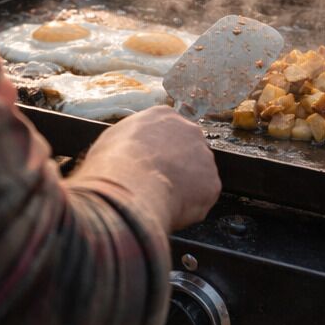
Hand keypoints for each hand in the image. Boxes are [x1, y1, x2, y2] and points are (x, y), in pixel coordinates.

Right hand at [70, 106, 220, 231]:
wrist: (130, 186)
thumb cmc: (113, 164)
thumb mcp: (112, 140)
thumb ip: (129, 141)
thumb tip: (126, 153)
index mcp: (163, 116)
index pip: (167, 132)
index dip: (157, 152)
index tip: (148, 165)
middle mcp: (190, 130)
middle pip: (187, 151)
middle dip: (175, 168)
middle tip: (157, 185)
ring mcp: (205, 157)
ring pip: (197, 175)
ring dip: (183, 188)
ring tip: (161, 200)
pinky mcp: (212, 183)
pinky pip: (202, 198)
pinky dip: (189, 207)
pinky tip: (171, 209)